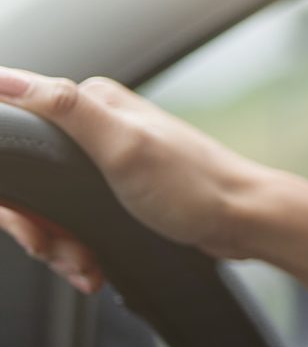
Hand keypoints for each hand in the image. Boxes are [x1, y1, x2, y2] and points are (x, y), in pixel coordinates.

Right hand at [0, 67, 281, 291]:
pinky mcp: (116, 192)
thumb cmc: (195, 186)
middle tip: (59, 248)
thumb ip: (66, 110)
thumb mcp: (124, 147)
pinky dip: (77, 250)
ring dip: (59, 245)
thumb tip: (7, 79)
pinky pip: (74, 223)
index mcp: (91, 104)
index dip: (14, 188)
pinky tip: (90, 267)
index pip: (16, 134)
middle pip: (30, 182)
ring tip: (83, 264)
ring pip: (49, 209)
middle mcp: (96, 127)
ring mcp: (105, 162)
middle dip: (37, 226)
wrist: (245, 223)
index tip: (29, 217)